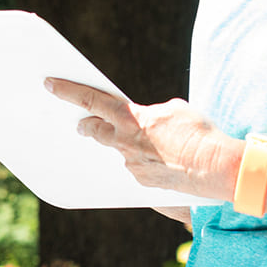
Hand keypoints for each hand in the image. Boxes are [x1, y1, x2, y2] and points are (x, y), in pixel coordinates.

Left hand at [47, 79, 235, 198]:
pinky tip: (158, 159)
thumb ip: (151, 113)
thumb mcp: (174, 109)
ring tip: (134, 141)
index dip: (68, 91)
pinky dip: (142, 160)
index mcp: (130, 118)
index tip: (49, 84)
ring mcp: (132, 164)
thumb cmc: (199, 133)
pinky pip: (135, 167)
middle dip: (87, 125)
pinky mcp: (142, 181)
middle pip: (95, 130)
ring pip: (118, 151)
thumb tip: (146, 120)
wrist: (216, 168)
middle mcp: (124, 142)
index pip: (91, 100)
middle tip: (79, 123)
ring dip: (121, 145)